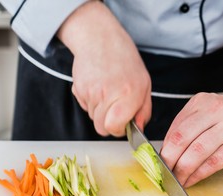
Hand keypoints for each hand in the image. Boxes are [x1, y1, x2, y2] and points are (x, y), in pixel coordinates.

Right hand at [57, 1, 151, 136]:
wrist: (100, 40)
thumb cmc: (125, 61)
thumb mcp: (144, 84)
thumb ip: (144, 110)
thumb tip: (139, 128)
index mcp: (128, 94)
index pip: (114, 128)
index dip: (118, 129)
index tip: (122, 123)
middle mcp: (107, 94)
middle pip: (101, 128)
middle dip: (108, 122)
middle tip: (115, 108)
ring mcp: (90, 92)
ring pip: (92, 117)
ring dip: (100, 110)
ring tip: (107, 91)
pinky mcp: (78, 90)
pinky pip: (85, 106)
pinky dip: (91, 101)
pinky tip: (98, 86)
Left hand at [160, 82, 222, 187]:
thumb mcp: (207, 110)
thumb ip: (186, 125)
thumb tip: (167, 150)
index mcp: (201, 102)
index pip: (176, 128)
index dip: (165, 148)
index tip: (158, 162)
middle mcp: (215, 112)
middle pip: (183, 138)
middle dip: (169, 159)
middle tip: (163, 172)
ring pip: (197, 152)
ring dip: (183, 170)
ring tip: (176, 180)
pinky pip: (214, 162)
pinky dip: (199, 174)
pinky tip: (191, 180)